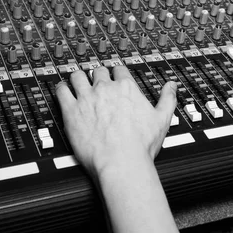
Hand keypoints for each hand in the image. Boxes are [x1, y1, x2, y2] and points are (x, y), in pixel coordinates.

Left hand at [56, 66, 176, 177]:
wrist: (121, 162)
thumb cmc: (140, 145)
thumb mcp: (162, 119)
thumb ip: (167, 99)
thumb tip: (172, 87)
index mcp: (126, 88)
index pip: (119, 69)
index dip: (116, 73)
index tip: (114, 76)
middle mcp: (105, 89)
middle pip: (97, 71)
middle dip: (97, 75)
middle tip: (96, 82)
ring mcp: (86, 98)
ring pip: (77, 76)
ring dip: (77, 78)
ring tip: (77, 82)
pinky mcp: (71, 111)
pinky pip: (61, 91)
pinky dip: (61, 89)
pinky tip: (63, 91)